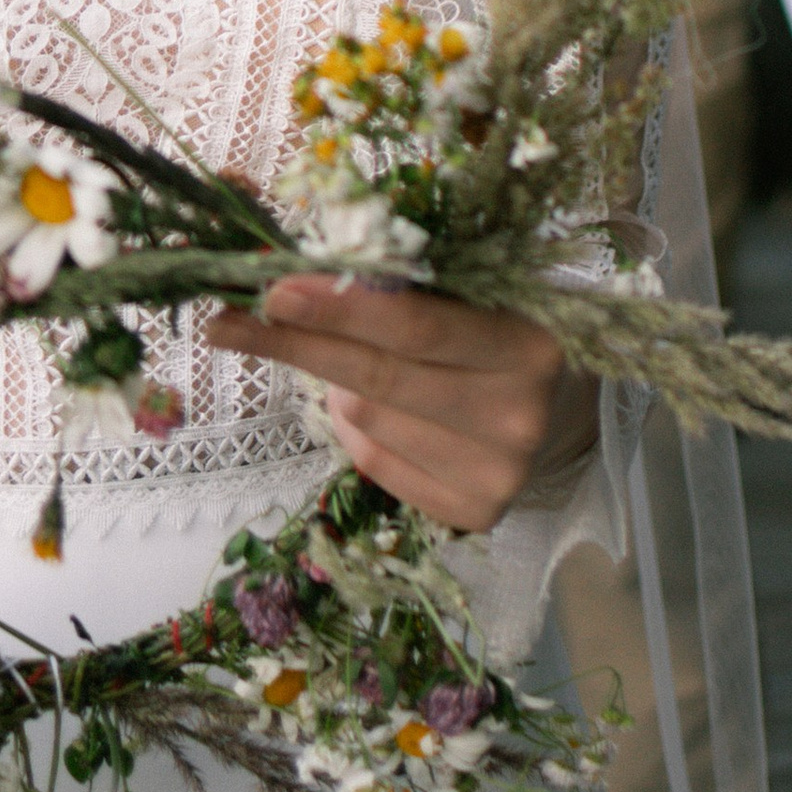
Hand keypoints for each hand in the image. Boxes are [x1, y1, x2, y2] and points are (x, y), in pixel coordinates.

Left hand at [209, 280, 591, 530]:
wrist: (555, 411)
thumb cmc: (497, 334)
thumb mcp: (471, 296)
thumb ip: (405, 286)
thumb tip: (299, 278)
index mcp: (528, 342)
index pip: (417, 326)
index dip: (341, 307)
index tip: (276, 289)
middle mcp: (519, 414)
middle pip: (378, 378)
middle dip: (300, 344)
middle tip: (236, 322)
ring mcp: (500, 472)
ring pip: (367, 420)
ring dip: (341, 388)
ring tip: (360, 368)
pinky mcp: (476, 512)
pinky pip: (376, 464)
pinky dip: (359, 432)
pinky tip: (376, 411)